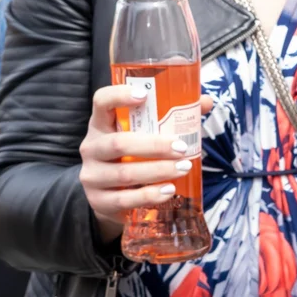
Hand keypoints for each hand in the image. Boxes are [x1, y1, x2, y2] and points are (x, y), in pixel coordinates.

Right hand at [79, 84, 198, 241]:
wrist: (110, 196)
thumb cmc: (131, 157)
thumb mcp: (143, 136)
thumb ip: (171, 118)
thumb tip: (205, 102)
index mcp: (100, 124)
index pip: (101, 101)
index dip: (119, 95)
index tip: (144, 95)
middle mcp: (91, 148)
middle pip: (118, 143)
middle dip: (154, 145)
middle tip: (182, 147)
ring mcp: (92, 176)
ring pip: (124, 174)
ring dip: (158, 171)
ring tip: (183, 168)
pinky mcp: (98, 201)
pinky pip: (124, 200)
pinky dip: (149, 195)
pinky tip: (168, 191)